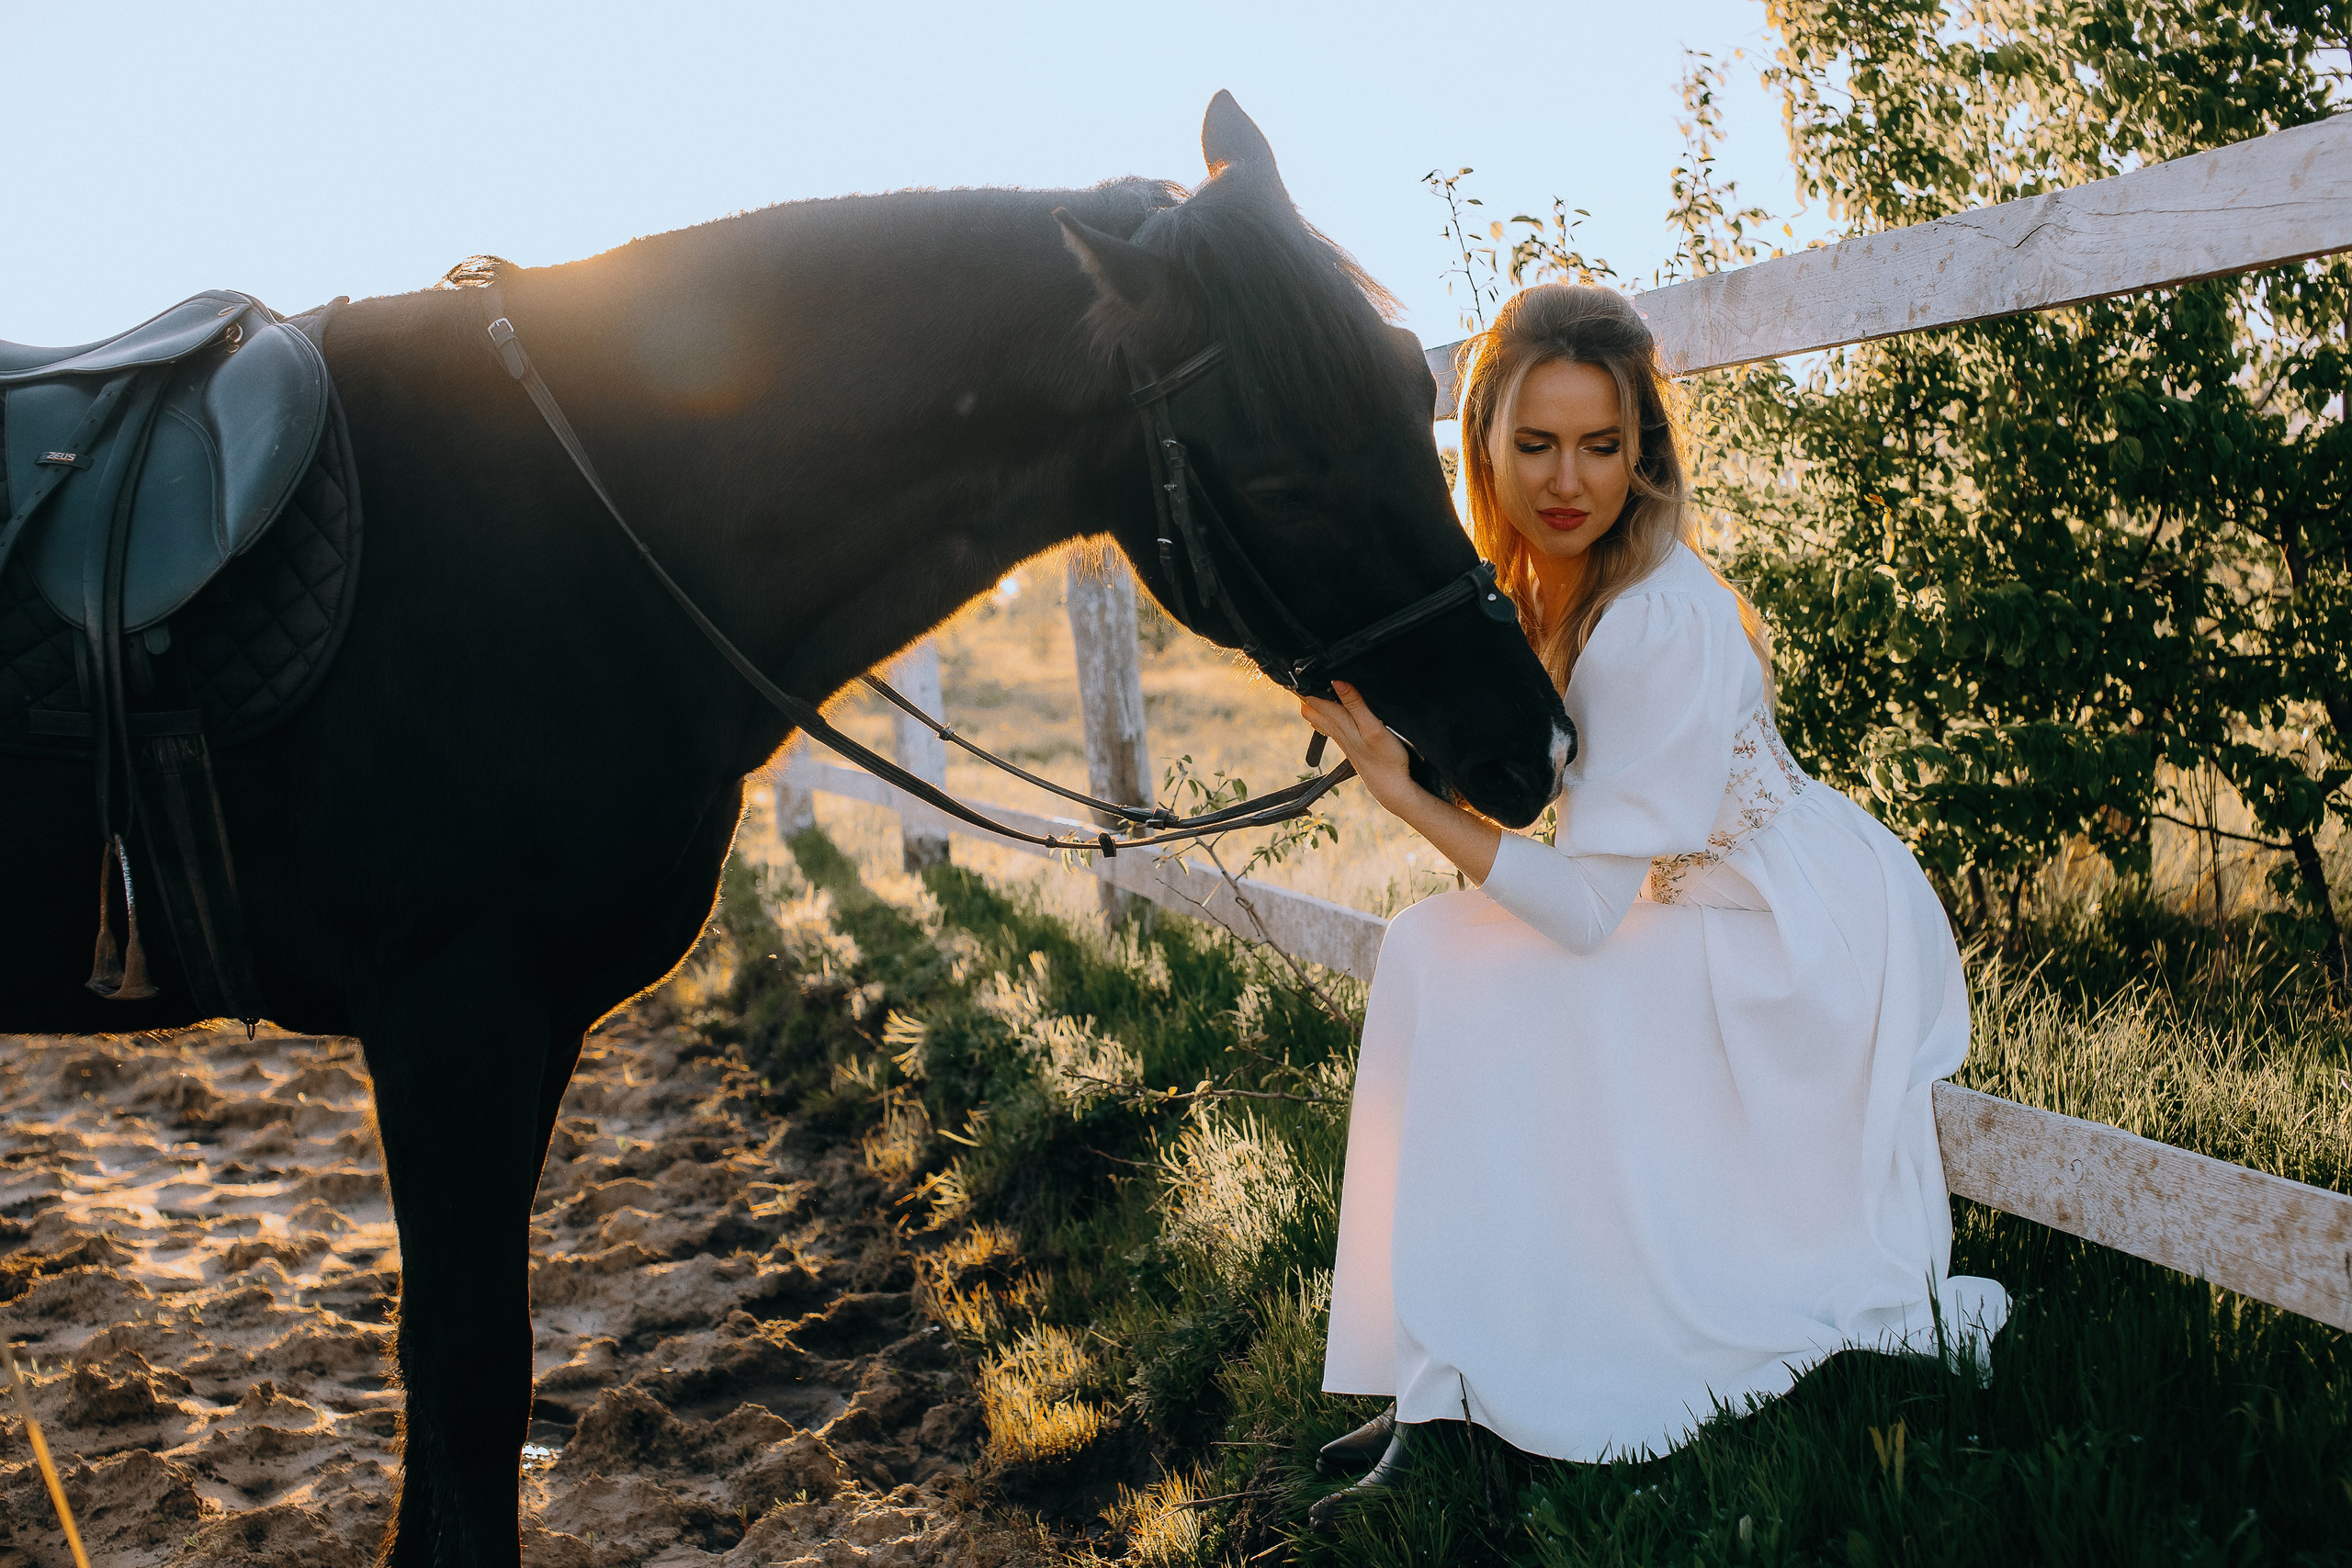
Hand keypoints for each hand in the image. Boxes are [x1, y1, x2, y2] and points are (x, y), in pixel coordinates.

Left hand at [1300, 680, 1419, 812]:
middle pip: (1309, 707)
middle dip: (1303, 691)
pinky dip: (1322, 713)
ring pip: (1316, 716)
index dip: (1302, 684)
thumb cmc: (1385, 758)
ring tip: (1310, 687)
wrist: (1390, 786)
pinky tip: (1325, 710)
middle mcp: (1335, 729)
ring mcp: (1340, 737)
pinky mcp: (1346, 742)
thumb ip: (1355, 704)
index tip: (1294, 670)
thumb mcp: (1373, 727)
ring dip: (1311, 701)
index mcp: (1339, 721)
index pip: (1312, 699)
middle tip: (1302, 674)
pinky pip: (1326, 724)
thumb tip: (1337, 681)